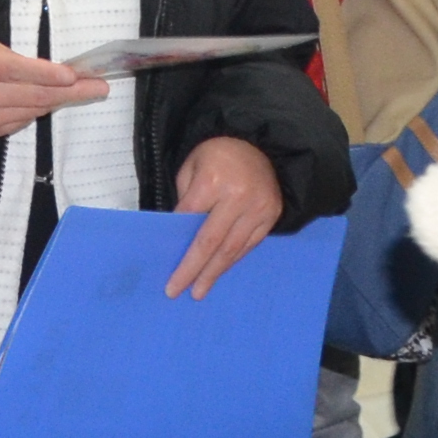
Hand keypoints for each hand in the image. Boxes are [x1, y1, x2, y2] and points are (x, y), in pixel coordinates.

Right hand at [0, 33, 100, 142]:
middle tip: (98, 87)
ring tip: (80, 93)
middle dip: (71, 92)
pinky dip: (33, 111)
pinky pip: (18, 122)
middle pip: (35, 96)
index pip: (25, 72)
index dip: (55, 75)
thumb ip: (15, 60)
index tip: (78, 76)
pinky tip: (42, 102)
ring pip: (31, 111)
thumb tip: (55, 75)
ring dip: (56, 102)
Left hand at [165, 133, 284, 297]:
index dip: (178, 243)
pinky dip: (232, 260)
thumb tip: (178, 233)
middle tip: (177, 291)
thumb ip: (186, 199)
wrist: (258, 145)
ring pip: (233, 249)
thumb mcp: (190, 167)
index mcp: (212, 182)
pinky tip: (219, 272)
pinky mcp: (272, 216)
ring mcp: (259, 209)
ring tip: (199, 291)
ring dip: (214, 273)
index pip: (189, 220)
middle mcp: (238, 198)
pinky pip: (249, 245)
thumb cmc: (216, 156)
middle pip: (212, 242)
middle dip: (193, 269)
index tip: (165, 261)